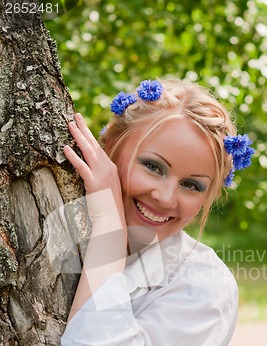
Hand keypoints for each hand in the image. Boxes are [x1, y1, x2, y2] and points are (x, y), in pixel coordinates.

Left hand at [64, 113, 125, 229]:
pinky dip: (74, 157)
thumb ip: (102, 177)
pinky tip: (66, 148)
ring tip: (70, 125)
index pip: (99, 148)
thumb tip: (93, 171)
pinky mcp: (94, 183)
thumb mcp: (107, 188)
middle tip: (75, 116)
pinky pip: (82, 167)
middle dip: (84, 129)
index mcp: (111, 168)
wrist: (113, 220)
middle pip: (94, 144)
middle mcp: (108, 168)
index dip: (90, 136)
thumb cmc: (109, 207)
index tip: (82, 125)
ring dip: (79, 136)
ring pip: (88, 151)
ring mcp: (102, 175)